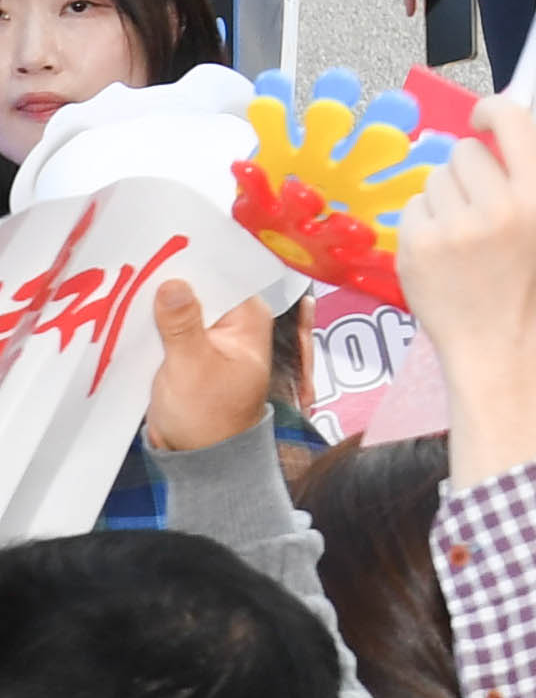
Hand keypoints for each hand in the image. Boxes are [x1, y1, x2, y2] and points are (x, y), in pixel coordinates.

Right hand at [143, 267, 275, 455]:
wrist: (199, 456)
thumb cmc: (208, 415)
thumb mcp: (192, 367)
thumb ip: (183, 325)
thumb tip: (174, 283)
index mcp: (248, 319)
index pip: (225, 274)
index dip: (196, 258)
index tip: (165, 242)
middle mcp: (233, 322)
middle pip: (201, 287)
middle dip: (172, 276)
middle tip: (135, 257)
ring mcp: (209, 335)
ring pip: (181, 305)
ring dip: (158, 299)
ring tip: (125, 275)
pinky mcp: (187, 349)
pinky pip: (169, 324)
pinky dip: (152, 320)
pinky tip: (125, 307)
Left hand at [394, 98, 535, 466]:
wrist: (494, 340)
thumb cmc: (520, 279)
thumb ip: (522, 179)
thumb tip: (489, 131)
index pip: (514, 122)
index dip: (492, 109)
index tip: (480, 118)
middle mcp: (499, 206)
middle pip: (464, 152)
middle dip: (466, 173)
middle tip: (475, 209)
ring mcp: (455, 226)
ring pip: (434, 178)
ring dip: (441, 199)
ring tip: (458, 236)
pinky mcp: (418, 244)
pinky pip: (413, 207)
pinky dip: (422, 224)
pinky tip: (439, 252)